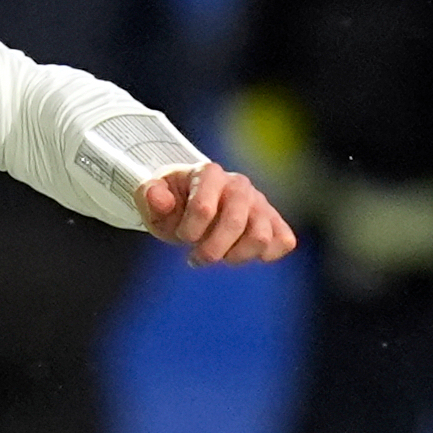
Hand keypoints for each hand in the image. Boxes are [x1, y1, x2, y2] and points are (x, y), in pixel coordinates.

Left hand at [141, 163, 296, 267]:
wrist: (192, 202)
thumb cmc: (173, 202)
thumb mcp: (151, 199)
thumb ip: (149, 195)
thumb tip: (157, 196)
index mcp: (208, 173)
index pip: (203, 208)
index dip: (189, 232)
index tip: (181, 237)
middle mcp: (239, 184)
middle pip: (235, 224)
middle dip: (211, 250)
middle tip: (195, 259)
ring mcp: (259, 202)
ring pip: (261, 237)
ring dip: (236, 256)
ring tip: (220, 256)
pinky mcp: (274, 220)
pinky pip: (284, 241)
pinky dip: (266, 255)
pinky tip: (242, 253)